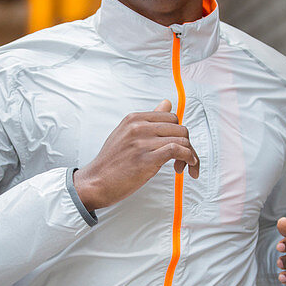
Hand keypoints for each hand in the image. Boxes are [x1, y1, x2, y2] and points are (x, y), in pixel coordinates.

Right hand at [73, 100, 199, 209]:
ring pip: (181, 140)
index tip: (178, 147)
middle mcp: (138, 127)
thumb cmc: (111, 162)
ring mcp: (142, 143)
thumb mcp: (126, 133)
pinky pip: (177, 150)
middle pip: (179, 128)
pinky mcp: (146, 159)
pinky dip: (188, 158)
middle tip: (183, 160)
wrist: (95, 182)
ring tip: (184, 167)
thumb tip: (167, 103)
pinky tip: (188, 166)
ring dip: (189, 154)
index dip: (179, 133)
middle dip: (187, 144)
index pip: (171, 117)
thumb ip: (149, 120)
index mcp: (134, 119)